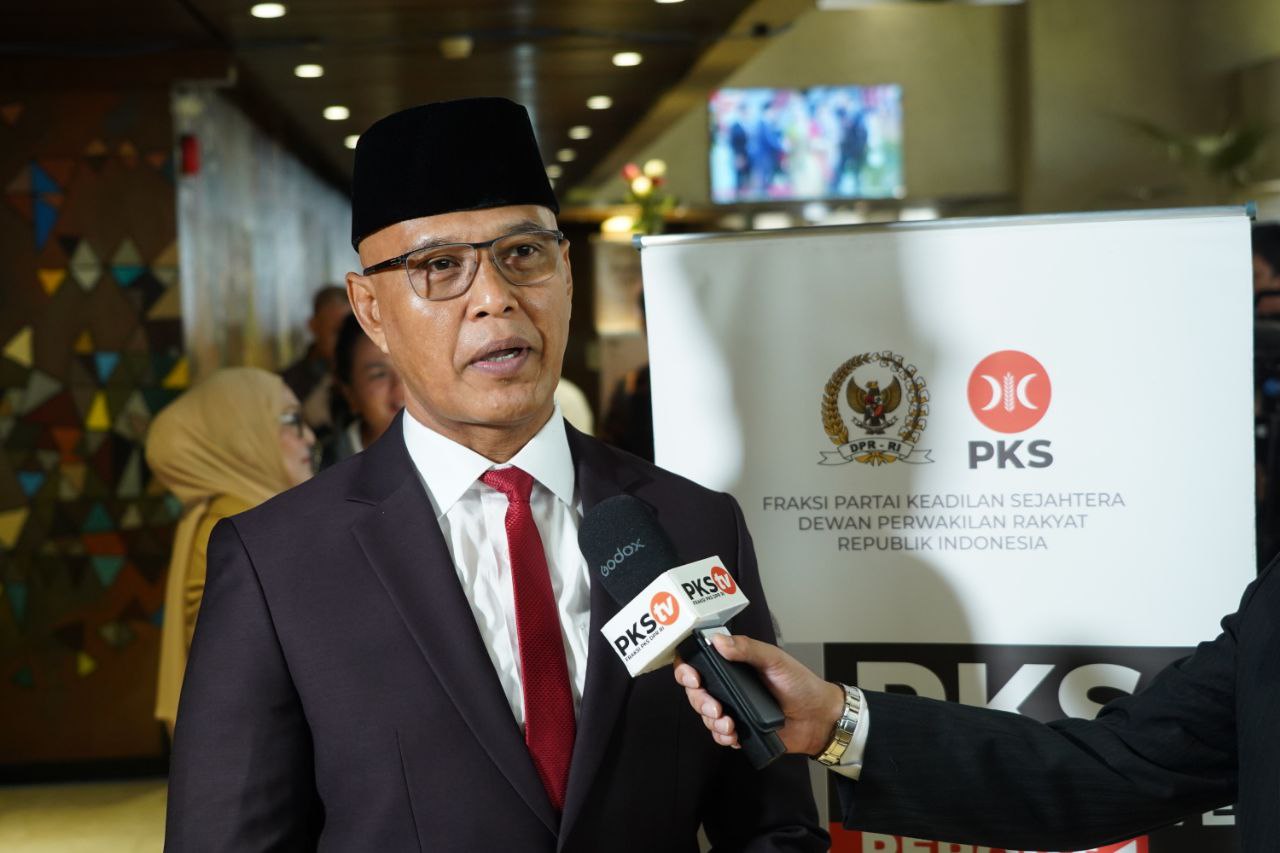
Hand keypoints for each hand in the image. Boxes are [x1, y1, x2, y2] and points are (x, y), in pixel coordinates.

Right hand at [673, 633, 845, 755]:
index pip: (700, 662)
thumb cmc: (801, 684)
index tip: (693, 677)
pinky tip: (734, 734)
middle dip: (699, 700)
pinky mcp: (740, 729)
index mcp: (734, 664)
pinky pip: (719, 735)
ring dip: (712, 721)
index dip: (687, 669)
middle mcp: (729, 686)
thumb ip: (747, 648)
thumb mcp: (775, 659)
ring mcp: (733, 708)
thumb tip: (719, 641)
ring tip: (729, 724)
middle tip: (715, 706)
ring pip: (705, 715)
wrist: (818, 718)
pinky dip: (722, 736)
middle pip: (696, 691)